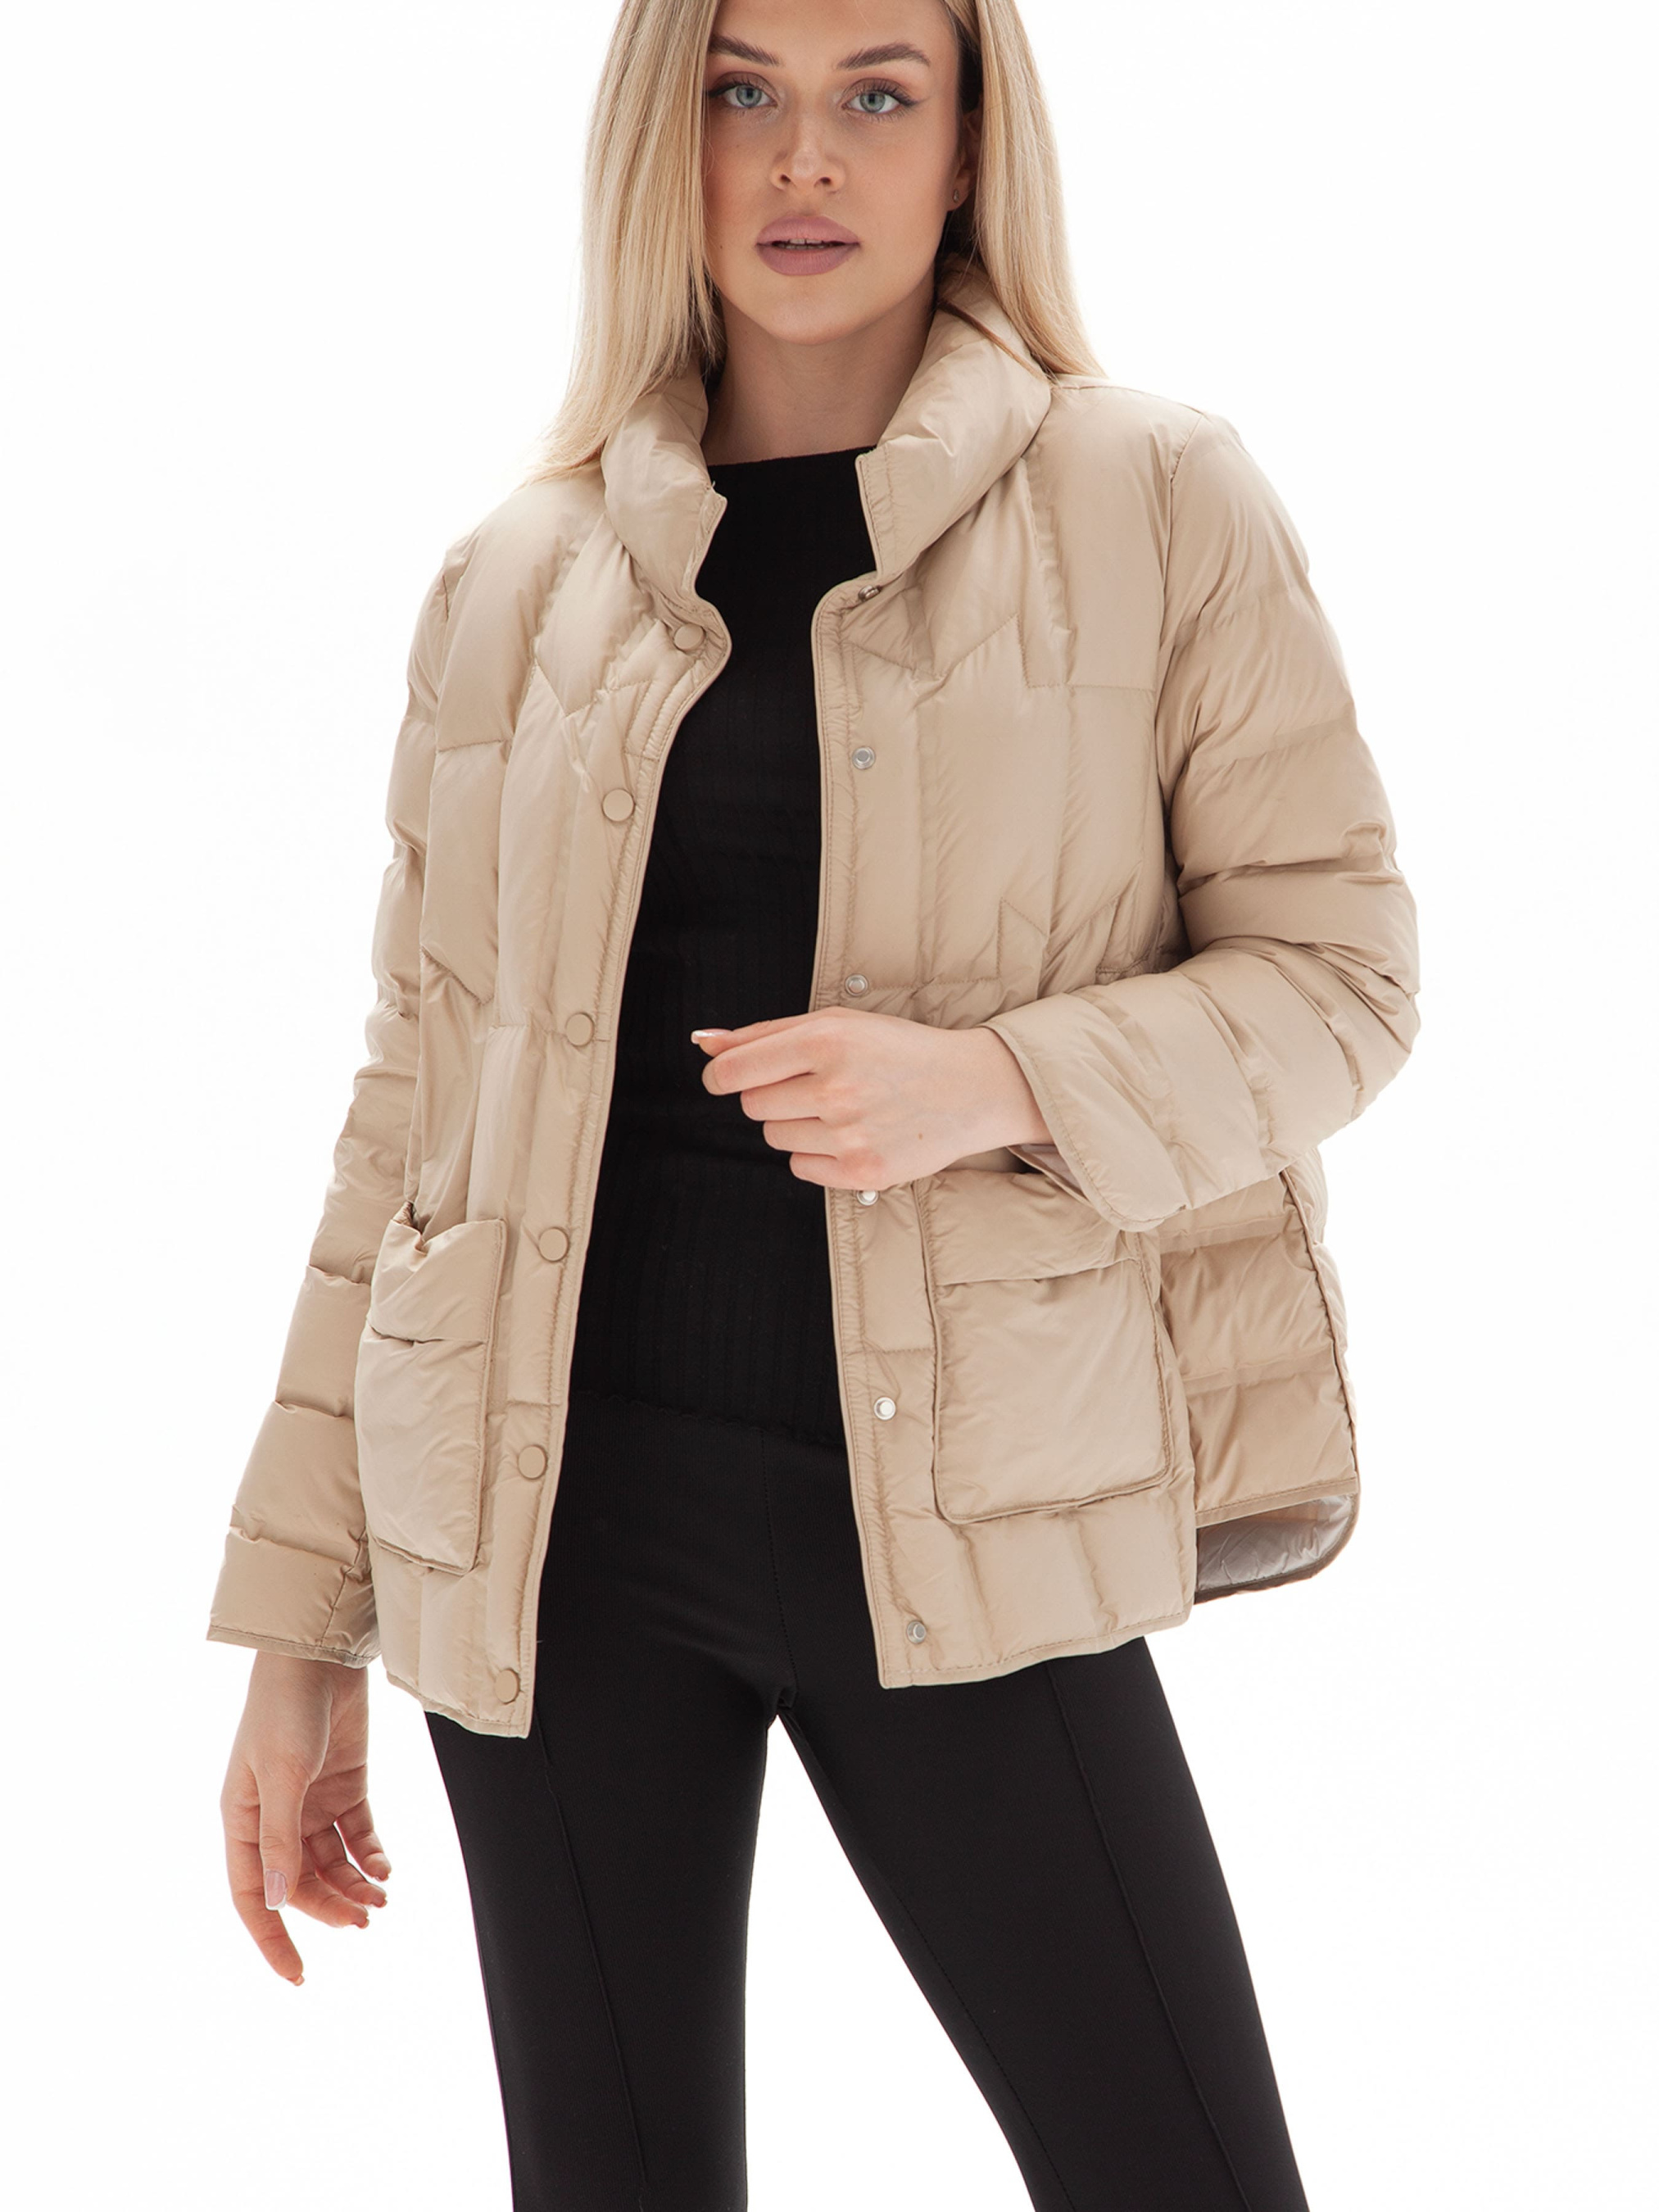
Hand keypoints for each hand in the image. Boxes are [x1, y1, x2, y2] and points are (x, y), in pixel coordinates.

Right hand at [220, 1651, 390, 1984]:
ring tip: (382, 1899)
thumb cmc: (285, 1710)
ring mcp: (310, 1803)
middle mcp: (274, 1818)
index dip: (272, 1939)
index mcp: (241, 1820)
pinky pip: (355, 1835)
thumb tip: (275, 1900)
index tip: (298, 1976)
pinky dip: (370, 1855)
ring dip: (355, 1884)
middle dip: (331, 1907)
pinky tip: (385, 1868)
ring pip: (332, 1864)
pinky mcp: (344, 1786)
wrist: (318, 1655)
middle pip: (300, 1884)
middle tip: (366, 1920)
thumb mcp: (282, 1775)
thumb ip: (280, 1838)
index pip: (253, 1896)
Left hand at [691, 1007, 1051, 1189]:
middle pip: (753, 1106)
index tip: (727, 1078)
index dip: (721, 1076)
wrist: (967, 1088)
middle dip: (774, 1095)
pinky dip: (817, 1153)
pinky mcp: (861, 1171)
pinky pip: (800, 1166)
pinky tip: (852, 1134)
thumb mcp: (836, 1024)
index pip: (733, 1070)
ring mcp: (849, 1133)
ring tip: (842, 1108)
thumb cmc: (895, 1051)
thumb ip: (764, 1034)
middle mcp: (835, 1086)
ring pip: (775, 1137)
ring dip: (796, 1124)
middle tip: (817, 1085)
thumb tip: (703, 1041)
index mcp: (825, 1040)